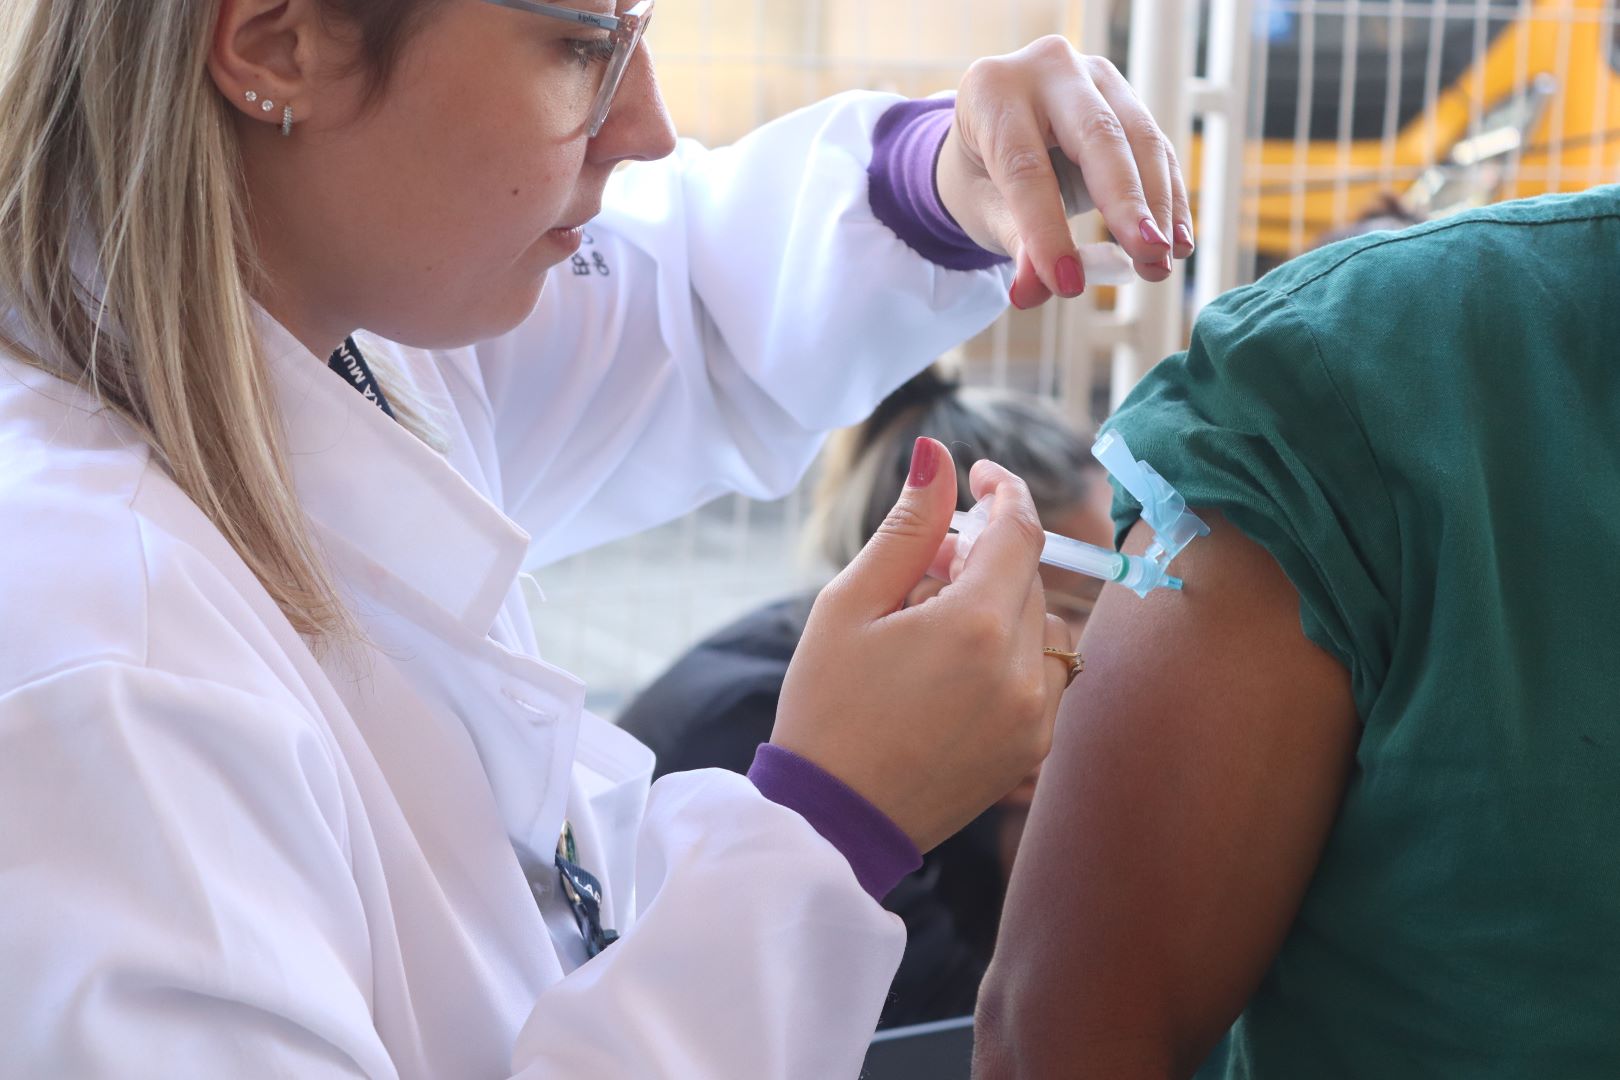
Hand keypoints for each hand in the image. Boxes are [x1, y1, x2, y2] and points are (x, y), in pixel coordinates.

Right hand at [770, 438, 1072, 852]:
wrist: (831, 820)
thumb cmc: (826, 707)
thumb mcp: (849, 605)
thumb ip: (907, 527)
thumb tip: (939, 456)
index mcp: (976, 627)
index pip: (1020, 531)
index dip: (1003, 491)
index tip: (977, 478)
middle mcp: (1021, 672)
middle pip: (1028, 577)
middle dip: (984, 557)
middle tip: (922, 572)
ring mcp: (1034, 717)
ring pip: (1044, 625)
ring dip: (1002, 607)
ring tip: (932, 627)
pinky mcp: (1032, 750)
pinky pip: (1045, 676)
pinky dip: (1013, 655)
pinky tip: (952, 672)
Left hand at [937, 36, 1193, 307]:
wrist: (994, 139)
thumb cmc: (982, 176)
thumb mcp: (984, 209)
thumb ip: (1013, 245)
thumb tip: (1033, 292)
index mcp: (992, 91)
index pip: (1024, 166)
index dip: (1047, 228)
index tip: (1067, 284)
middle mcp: (1047, 67)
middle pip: (1096, 136)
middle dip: (1126, 202)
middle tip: (1149, 256)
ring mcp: (1094, 76)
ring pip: (1139, 139)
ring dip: (1159, 207)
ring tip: (1164, 261)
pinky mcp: (1126, 97)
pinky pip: (1156, 148)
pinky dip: (1169, 197)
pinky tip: (1179, 241)